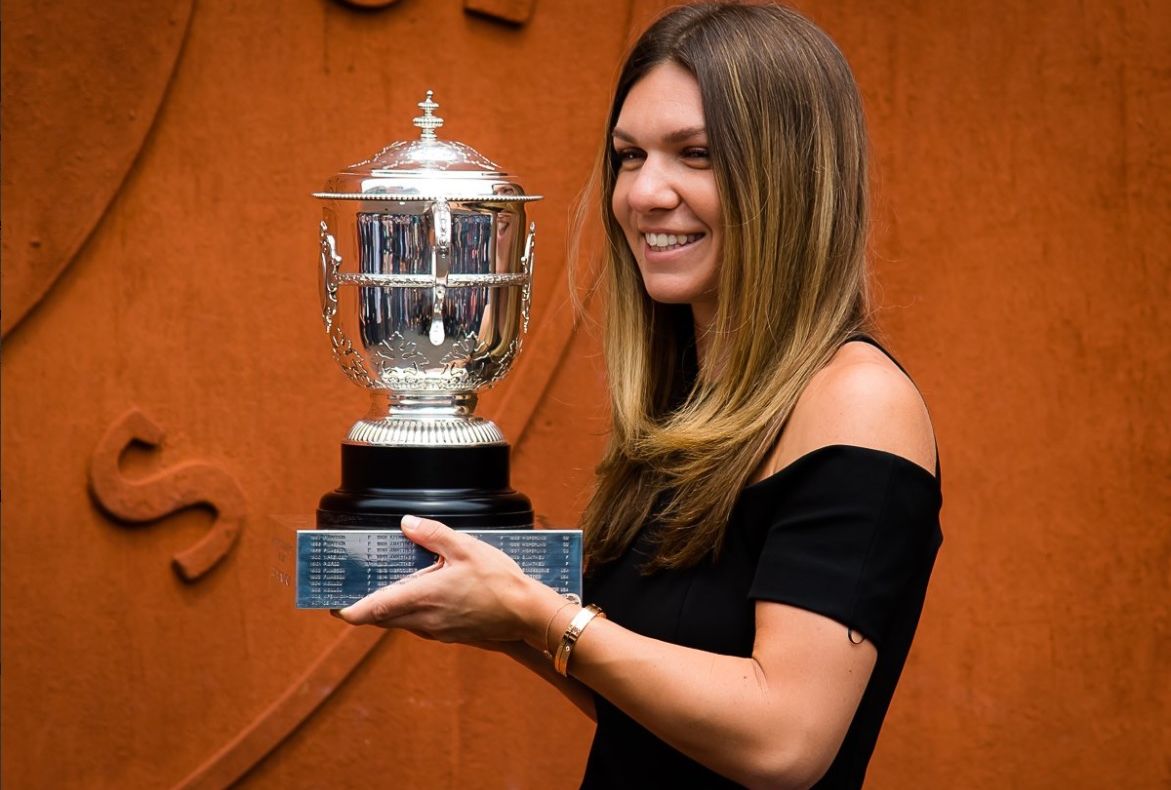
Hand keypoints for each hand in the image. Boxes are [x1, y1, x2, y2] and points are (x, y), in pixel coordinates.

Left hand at [335, 515, 553, 645]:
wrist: (526, 613)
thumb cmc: (499, 580)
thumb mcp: (466, 547)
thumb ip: (432, 534)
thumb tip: (406, 523)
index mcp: (423, 597)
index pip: (374, 609)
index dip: (350, 610)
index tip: (334, 607)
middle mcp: (425, 619)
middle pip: (382, 619)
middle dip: (366, 609)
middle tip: (354, 593)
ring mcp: (438, 631)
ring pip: (401, 623)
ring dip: (390, 611)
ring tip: (386, 591)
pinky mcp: (451, 635)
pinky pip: (420, 626)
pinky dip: (411, 614)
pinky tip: (422, 598)